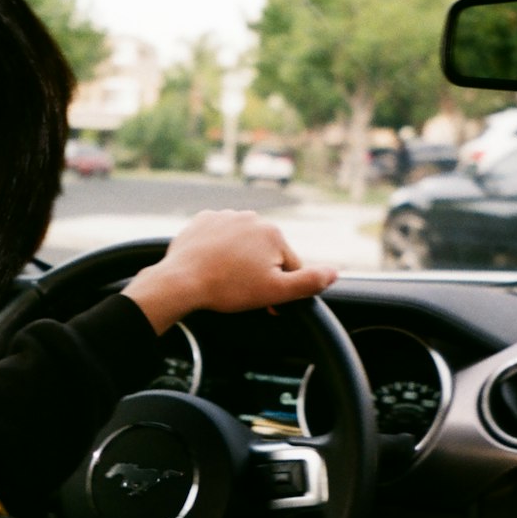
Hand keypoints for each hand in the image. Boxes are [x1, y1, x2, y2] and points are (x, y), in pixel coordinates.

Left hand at [123, 210, 337, 335]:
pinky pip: (219, 237)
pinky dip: (218, 250)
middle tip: (242, 292)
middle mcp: (251, 217)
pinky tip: (211, 265)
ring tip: (225, 279)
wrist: (182, 281)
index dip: (280, 287)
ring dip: (239, 260)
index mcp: (273, 233)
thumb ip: (309, 281)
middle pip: (265, 253)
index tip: (266, 302)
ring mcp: (225, 216)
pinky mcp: (203, 220)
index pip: (288, 265)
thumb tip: (334, 272)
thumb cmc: (228, 288)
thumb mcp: (275, 291)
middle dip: (259, 272)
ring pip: (242, 244)